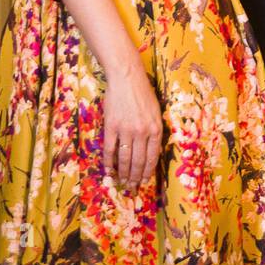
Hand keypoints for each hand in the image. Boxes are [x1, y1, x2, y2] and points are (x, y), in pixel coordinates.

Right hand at [101, 66, 163, 189]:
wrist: (127, 78)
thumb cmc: (143, 93)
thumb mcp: (156, 112)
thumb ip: (154, 131)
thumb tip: (150, 151)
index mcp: (156, 129)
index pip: (152, 157)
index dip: (148, 171)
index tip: (144, 181)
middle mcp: (142, 132)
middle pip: (138, 161)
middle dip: (135, 177)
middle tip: (132, 187)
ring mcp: (126, 130)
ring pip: (125, 158)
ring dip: (123, 173)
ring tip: (122, 182)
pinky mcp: (111, 126)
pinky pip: (110, 149)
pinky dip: (109, 162)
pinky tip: (109, 171)